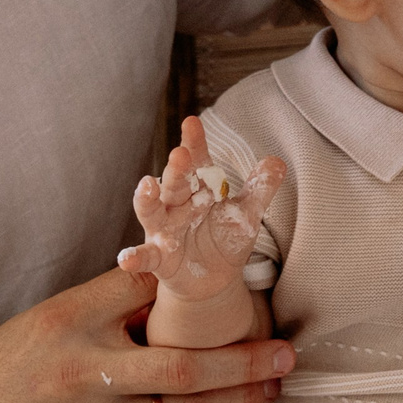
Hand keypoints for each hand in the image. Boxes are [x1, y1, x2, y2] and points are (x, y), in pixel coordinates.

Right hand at [0, 266, 294, 402]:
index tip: (236, 272)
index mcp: (68, 321)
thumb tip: (169, 287)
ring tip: (274, 383)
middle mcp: (86, 371)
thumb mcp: (44, 322)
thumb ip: (105, 305)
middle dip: (242, 359)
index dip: (193, 278)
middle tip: (284, 351)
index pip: (144, 287)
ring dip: (238, 397)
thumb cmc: (2, 375)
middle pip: (182, 363)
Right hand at [119, 116, 285, 302]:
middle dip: (177, 169)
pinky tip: (125, 259)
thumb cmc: (225, 238)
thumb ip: (260, 188)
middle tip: (181, 153)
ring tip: (146, 185)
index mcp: (197, 188)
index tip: (192, 123)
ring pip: (151, 212)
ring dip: (147, 199)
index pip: (196, 161)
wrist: (214, 279)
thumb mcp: (246, 214)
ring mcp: (164, 230)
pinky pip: (144, 256)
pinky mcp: (159, 259)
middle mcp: (175, 205)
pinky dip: (134, 257)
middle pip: (175, 183)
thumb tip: (277, 161)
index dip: (194, 143)